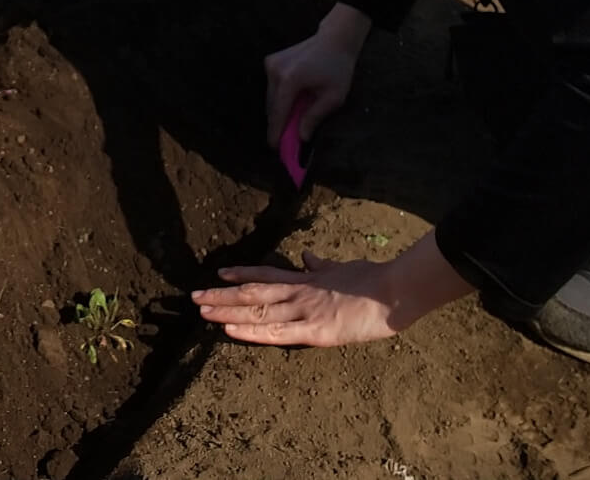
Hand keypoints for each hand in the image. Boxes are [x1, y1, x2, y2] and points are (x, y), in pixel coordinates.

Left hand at [192, 234, 472, 346]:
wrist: (394, 290)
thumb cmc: (374, 279)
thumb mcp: (343, 267)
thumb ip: (322, 266)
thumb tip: (308, 257)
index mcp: (307, 280)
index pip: (267, 274)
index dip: (242, 273)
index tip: (220, 273)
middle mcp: (299, 292)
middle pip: (253, 292)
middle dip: (222, 295)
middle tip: (195, 297)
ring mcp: (304, 311)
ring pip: (257, 310)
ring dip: (226, 310)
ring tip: (201, 311)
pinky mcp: (314, 331)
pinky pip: (275, 332)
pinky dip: (249, 330)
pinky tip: (228, 328)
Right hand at [264, 2, 369, 145]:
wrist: (335, 39)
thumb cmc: (338, 68)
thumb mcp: (333, 97)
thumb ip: (314, 117)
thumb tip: (301, 137)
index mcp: (290, 79)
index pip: (278, 112)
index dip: (276, 132)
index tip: (274, 148)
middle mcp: (275, 70)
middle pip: (272, 106)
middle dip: (277, 124)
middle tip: (284, 142)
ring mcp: (271, 64)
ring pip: (270, 98)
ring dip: (279, 111)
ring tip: (290, 124)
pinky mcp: (270, 61)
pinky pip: (272, 88)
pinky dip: (280, 98)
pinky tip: (292, 103)